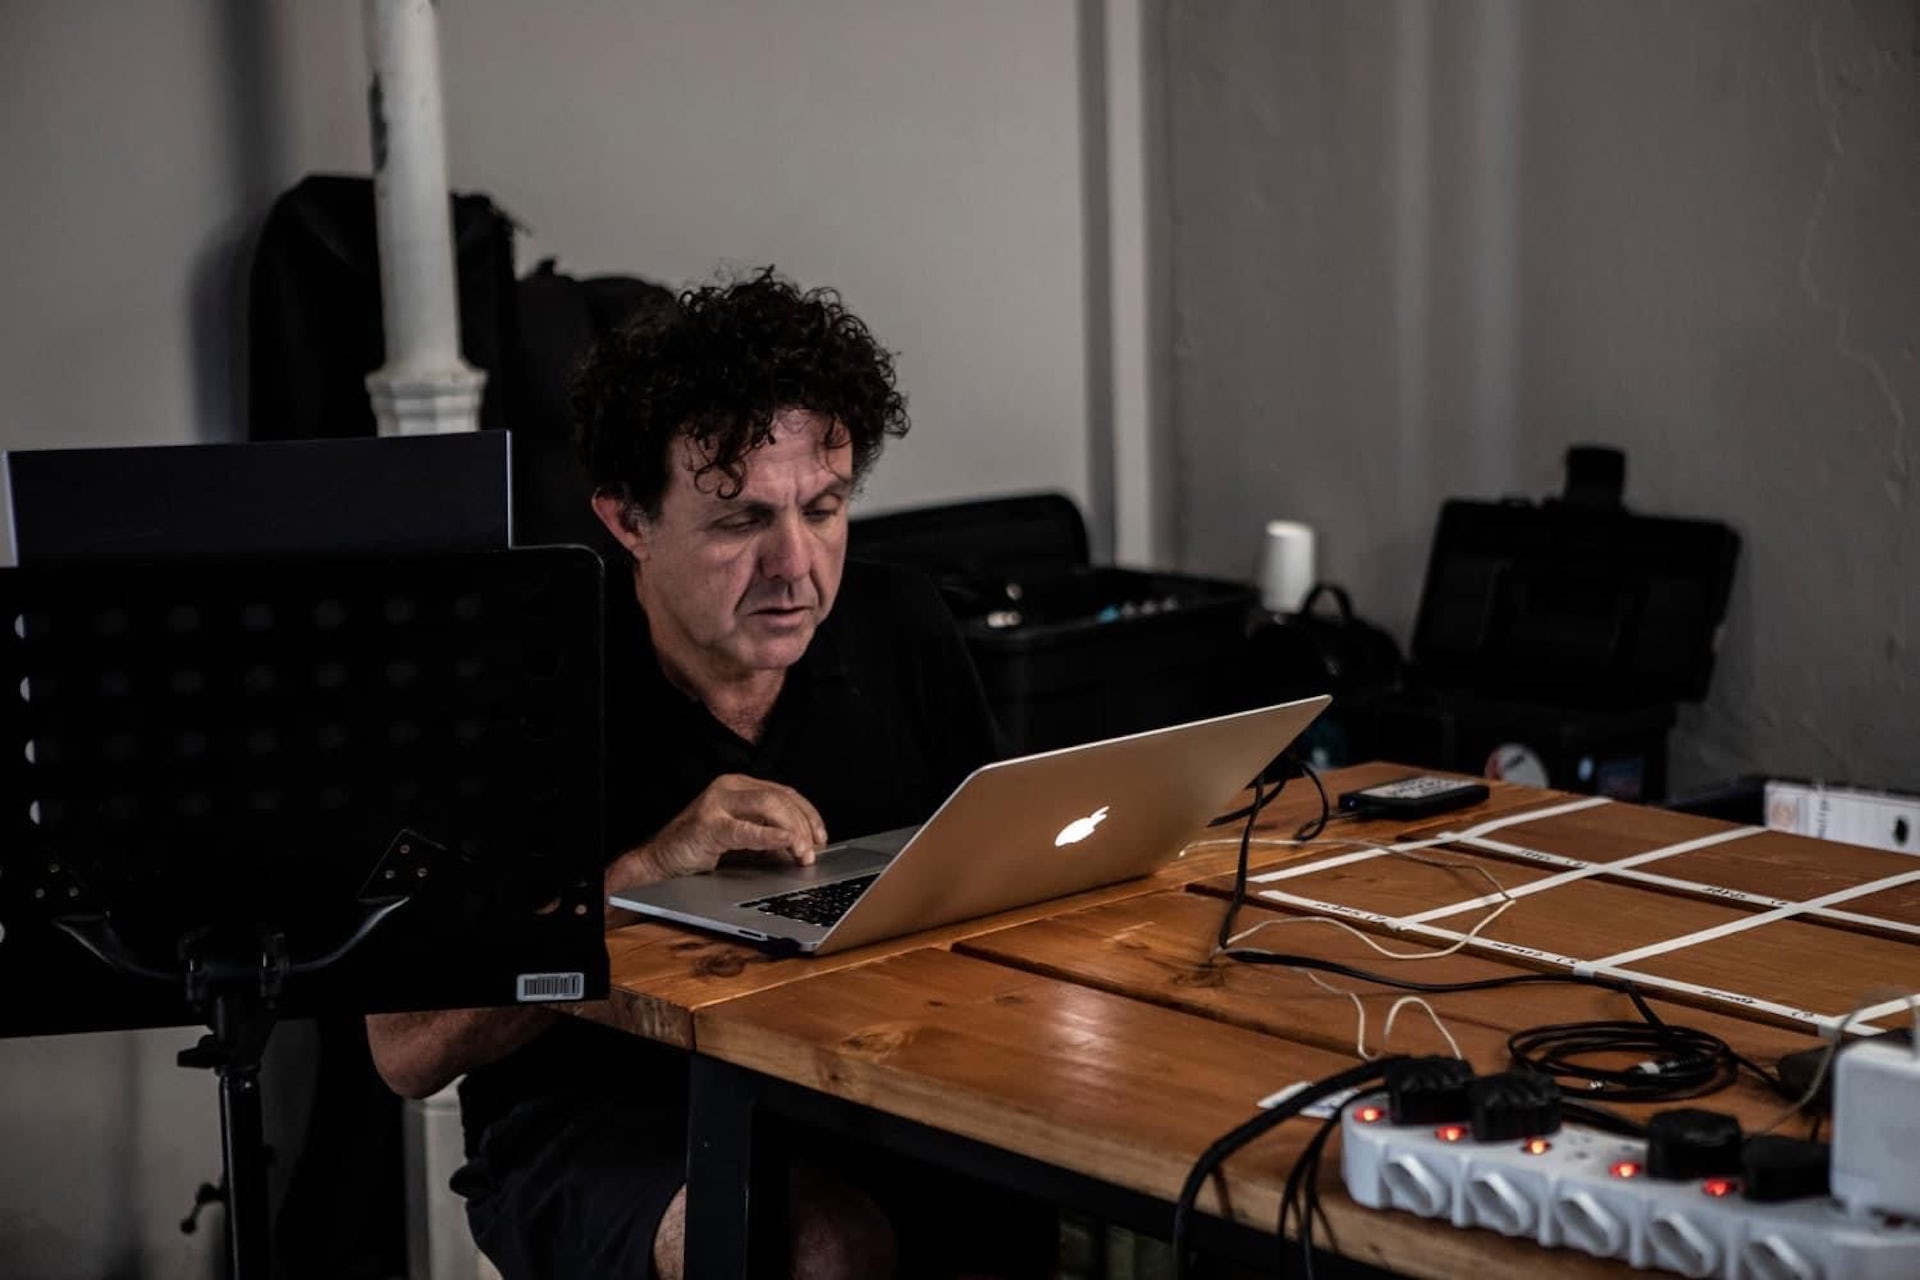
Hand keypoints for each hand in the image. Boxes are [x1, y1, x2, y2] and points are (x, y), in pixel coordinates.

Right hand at [635, 774, 827, 881]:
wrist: (660, 863)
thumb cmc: (700, 850)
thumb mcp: (743, 841)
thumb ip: (770, 839)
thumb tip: (804, 849)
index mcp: (740, 787)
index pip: (785, 793)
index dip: (808, 814)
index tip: (821, 837)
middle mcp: (730, 787)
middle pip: (781, 797)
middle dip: (803, 825)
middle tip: (813, 852)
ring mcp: (717, 802)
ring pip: (769, 805)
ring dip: (792, 831)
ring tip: (802, 853)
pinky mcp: (707, 824)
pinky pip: (745, 828)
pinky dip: (768, 835)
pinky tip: (783, 842)